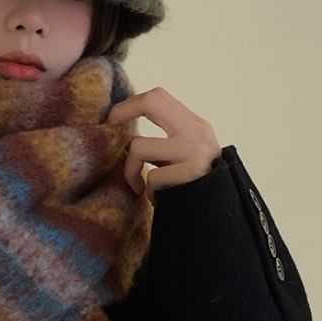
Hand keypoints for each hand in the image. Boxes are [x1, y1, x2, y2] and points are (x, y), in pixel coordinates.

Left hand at [107, 87, 221, 205]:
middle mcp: (197, 132)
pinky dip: (149, 193)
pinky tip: (162, 200)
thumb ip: (165, 142)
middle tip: (109, 127)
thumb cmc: (193, 190)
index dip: (130, 104)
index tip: (112, 118)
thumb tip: (126, 136)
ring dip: (131, 172)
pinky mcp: (190, 172)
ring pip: (139, 147)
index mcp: (194, 126)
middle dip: (123, 111)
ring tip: (141, 188)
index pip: (158, 97)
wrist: (219, 215)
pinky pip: (150, 178)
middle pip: (152, 101)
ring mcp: (194, 151)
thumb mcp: (184, 158)